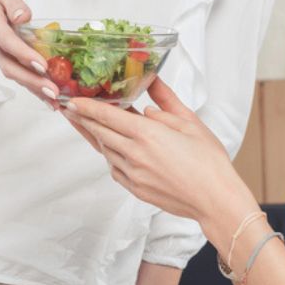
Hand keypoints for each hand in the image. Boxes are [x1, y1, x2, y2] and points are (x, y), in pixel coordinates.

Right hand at [0, 0, 59, 106]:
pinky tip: (48, 97)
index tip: (42, 66)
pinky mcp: (4, 55)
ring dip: (33, 88)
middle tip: (52, 91)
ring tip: (55, 100)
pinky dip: (32, 86)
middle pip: (8, 64)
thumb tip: (23, 16)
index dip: (22, 54)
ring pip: (12, 72)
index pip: (5, 40)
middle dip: (31, 80)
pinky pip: (17, 72)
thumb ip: (13, 2)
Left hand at [63, 77, 250, 221]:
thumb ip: (166, 101)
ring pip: (105, 151)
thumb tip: (151, 85)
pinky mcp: (136, 189)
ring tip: (87, 125)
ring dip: (95, 137)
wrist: (215, 199)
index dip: (86, 107)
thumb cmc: (208, 161)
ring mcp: (133, 174)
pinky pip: (115, 168)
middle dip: (82, 120)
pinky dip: (110, 155)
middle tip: (70, 109)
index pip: (107, 116)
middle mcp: (135, 154)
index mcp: (147, 134)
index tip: (71, 100)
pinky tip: (111, 148)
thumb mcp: (190, 122)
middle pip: (99, 133)